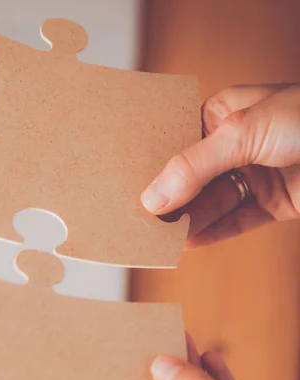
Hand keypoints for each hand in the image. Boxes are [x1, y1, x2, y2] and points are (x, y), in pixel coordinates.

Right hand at [140, 84, 299, 247]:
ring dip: (187, 221)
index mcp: (224, 114)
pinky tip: (188, 244)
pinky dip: (212, 234)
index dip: (152, 166)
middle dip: (167, 198)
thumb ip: (194, 166)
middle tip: (139, 219)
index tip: (127, 188)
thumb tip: (152, 197)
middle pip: (190, 177)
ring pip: (210, 203)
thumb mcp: (244, 133)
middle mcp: (236, 145)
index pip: (176, 142)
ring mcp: (253, 175)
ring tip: (158, 238)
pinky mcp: (272, 203)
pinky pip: (235, 222)